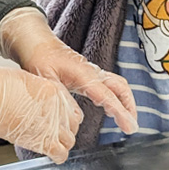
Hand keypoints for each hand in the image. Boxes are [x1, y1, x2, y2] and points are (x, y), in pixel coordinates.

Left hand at [0, 9, 138, 134]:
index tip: (130, 127)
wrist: (36, 42)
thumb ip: (60, 97)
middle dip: (129, 107)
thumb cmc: (38, 57)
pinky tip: (111, 108)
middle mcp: (92, 72)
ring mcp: (92, 71)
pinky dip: (116, 96)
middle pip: (121, 88)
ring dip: (125, 101)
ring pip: (118, 85)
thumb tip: (74, 116)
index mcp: (84, 74)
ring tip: (127, 120)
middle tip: (132, 126)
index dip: (121, 112)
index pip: (108, 96)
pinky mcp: (88, 73)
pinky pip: (109, 84)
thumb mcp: (45, 80)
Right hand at [0, 59, 81, 163]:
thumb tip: (35, 106)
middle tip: (55, 135)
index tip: (61, 123)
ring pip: (69, 141)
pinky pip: (60, 154)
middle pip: (73, 126)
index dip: (66, 118)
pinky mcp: (44, 140)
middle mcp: (57, 107)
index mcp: (54, 90)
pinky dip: (57, 156)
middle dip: (65, 131)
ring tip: (51, 145)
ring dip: (61, 144)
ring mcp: (53, 124)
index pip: (72, 109)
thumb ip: (37, 96)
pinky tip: (51, 154)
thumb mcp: (24, 83)